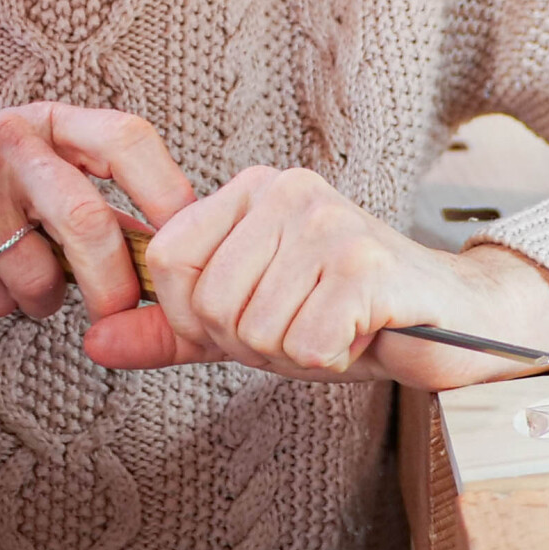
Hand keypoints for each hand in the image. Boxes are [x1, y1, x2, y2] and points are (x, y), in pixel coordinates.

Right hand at [0, 103, 194, 321]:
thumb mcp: (35, 172)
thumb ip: (94, 201)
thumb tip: (171, 254)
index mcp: (51, 122)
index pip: (127, 139)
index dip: (167, 191)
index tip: (189, 241)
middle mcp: (12, 139)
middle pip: (88, 219)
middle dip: (113, 283)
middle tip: (121, 315)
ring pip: (38, 272)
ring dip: (42, 299)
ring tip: (22, 279)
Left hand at [82, 165, 548, 386]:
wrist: (453, 319)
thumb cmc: (350, 312)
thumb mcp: (249, 318)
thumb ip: (171, 328)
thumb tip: (95, 340)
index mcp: (253, 190)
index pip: (168, 258)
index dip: (196, 312)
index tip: (248, 316)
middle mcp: (288, 190)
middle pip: (209, 299)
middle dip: (251, 339)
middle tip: (302, 324)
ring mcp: (330, 222)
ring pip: (254, 328)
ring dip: (294, 351)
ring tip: (333, 325)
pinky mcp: (367, 265)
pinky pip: (304, 343)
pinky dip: (329, 358)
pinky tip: (358, 334)